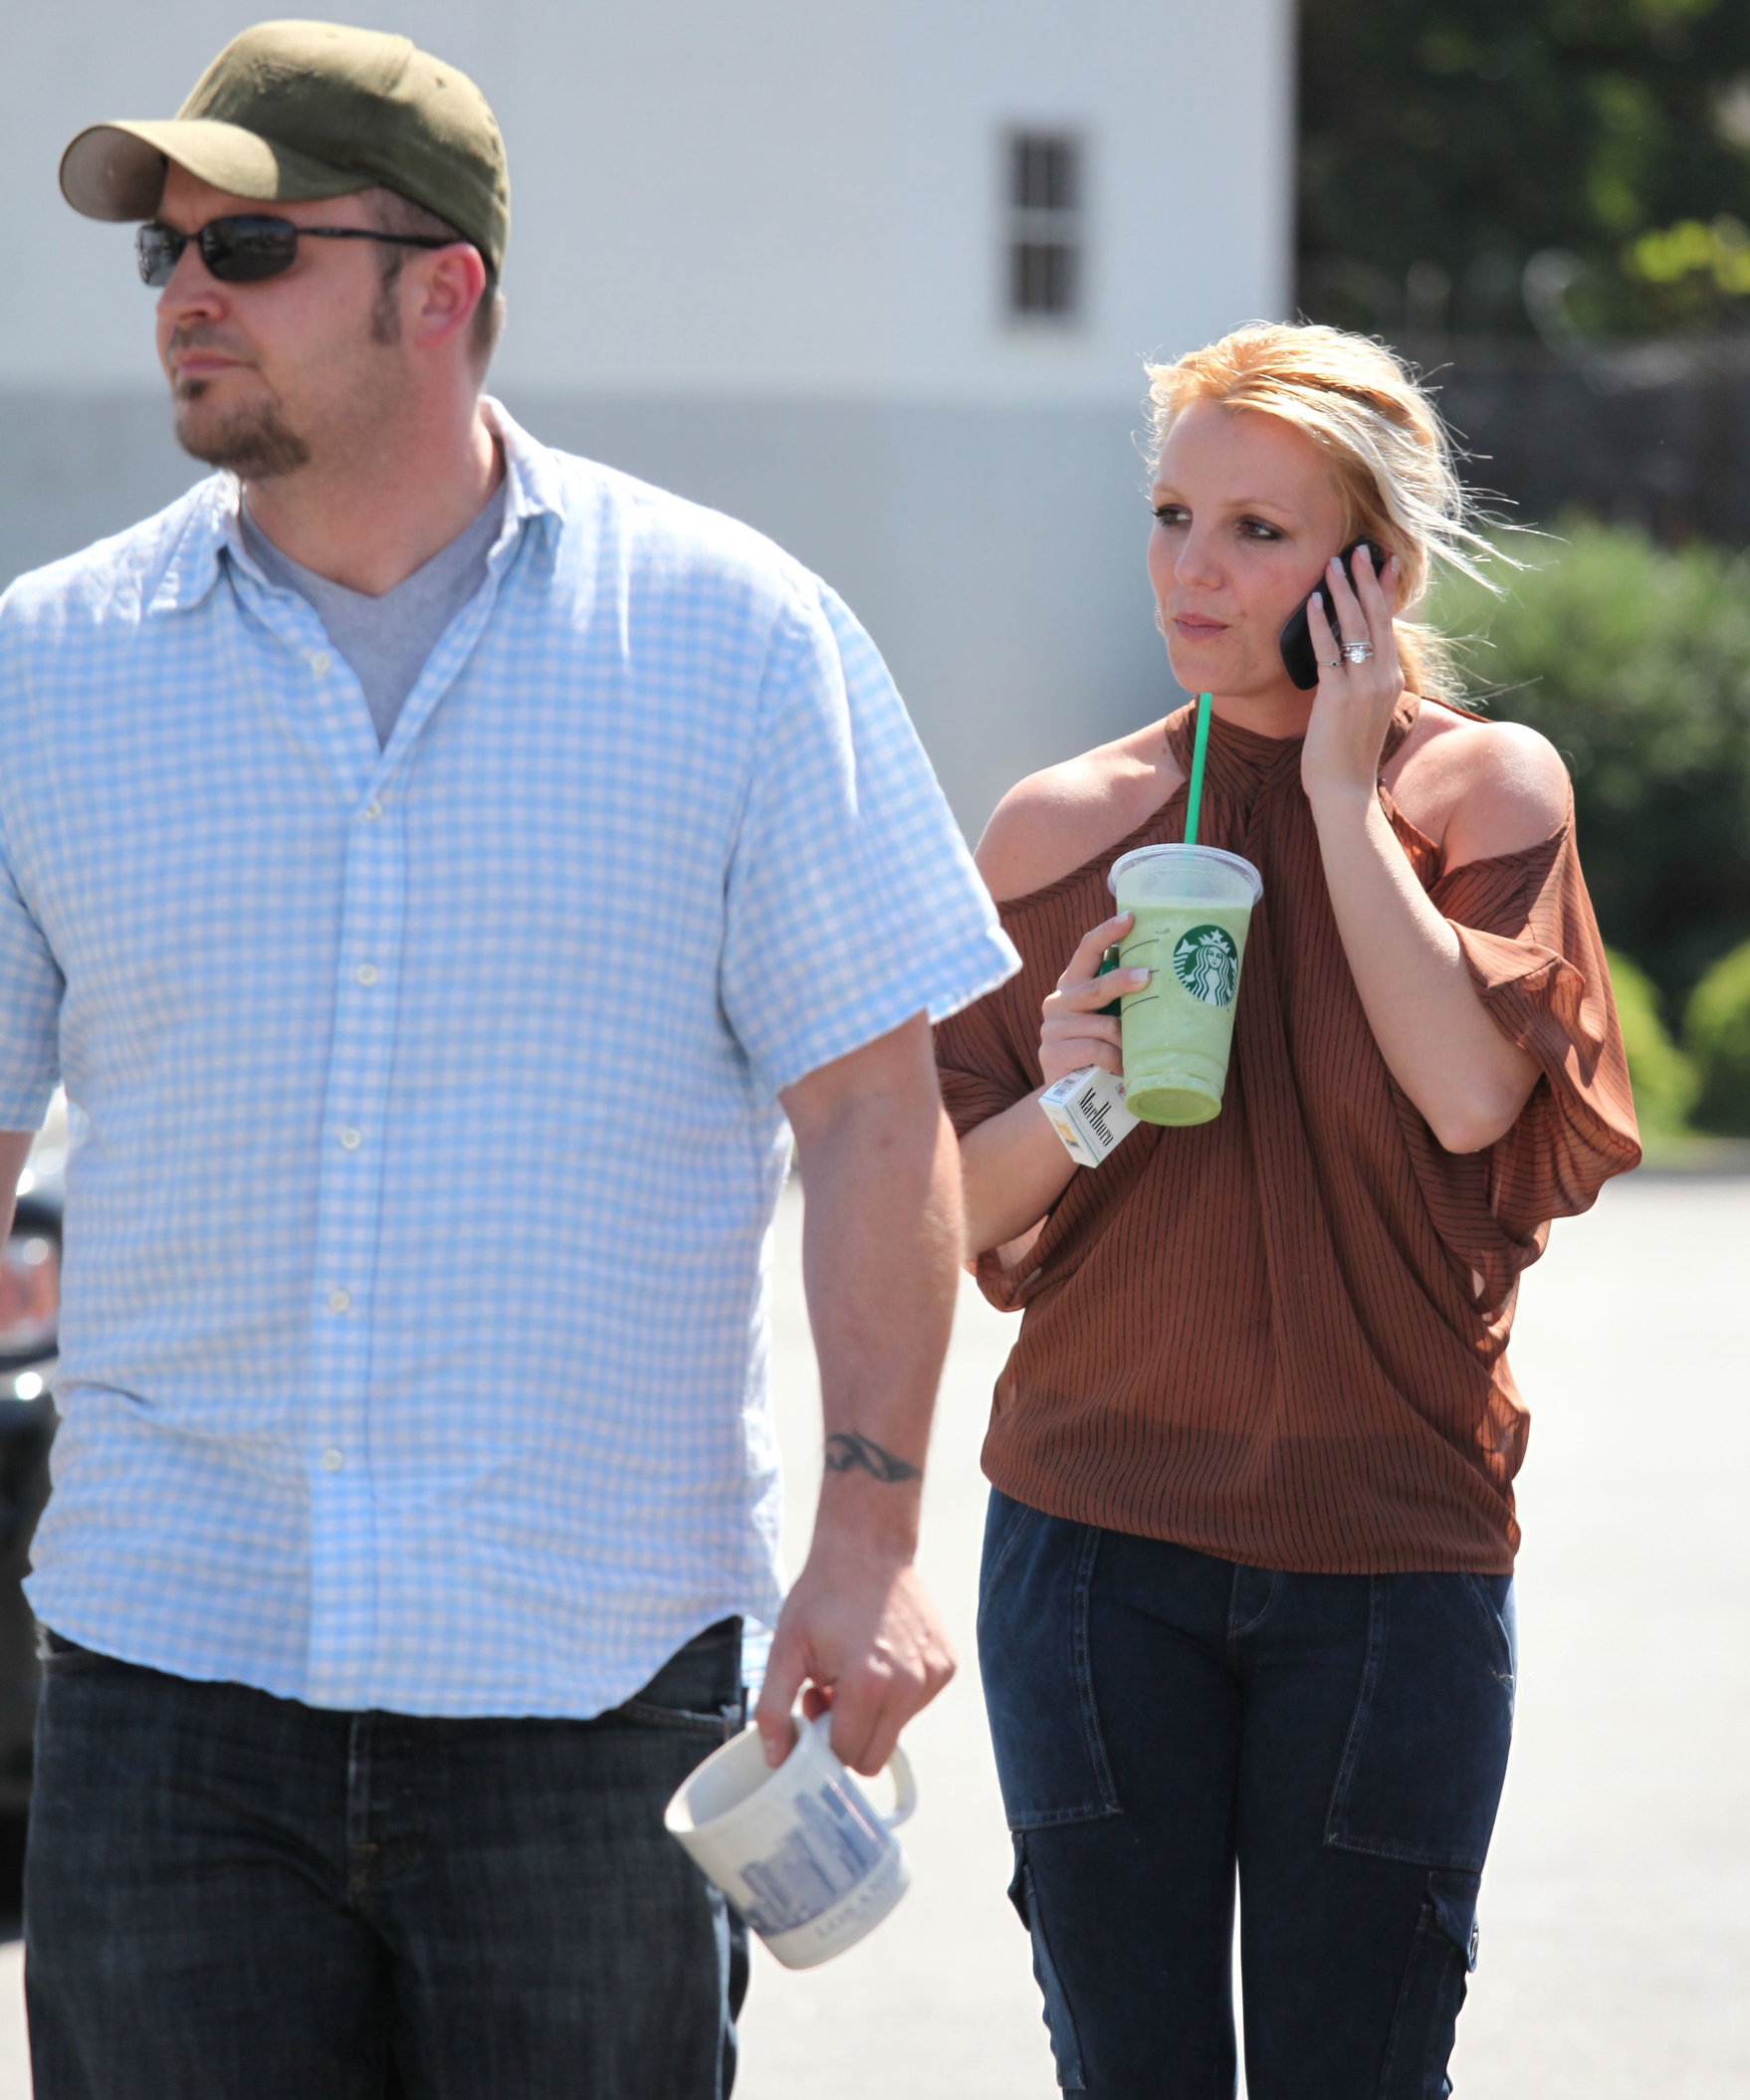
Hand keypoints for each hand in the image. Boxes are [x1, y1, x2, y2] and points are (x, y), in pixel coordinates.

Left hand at [754, 1532, 954, 1775]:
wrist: (867, 1548)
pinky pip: (916, 1706)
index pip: (846, 1756)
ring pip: (895, 1731)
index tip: (814, 1703)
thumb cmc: (823, 1596)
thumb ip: (774, 1709)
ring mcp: (933, 1675)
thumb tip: (776, 1759)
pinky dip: (895, 1694)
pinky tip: (878, 1657)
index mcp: (869, 1685)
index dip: (822, 1738)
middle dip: (847, 1734)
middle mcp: (910, 1685)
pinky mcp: (946, 1665)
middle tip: (829, 1692)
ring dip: (871, 1714)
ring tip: (852, 1670)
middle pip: (874, 1756)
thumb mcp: (784, 1650)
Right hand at [1039, 913, 1145, 1084]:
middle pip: (1094, 986)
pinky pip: (1095, 1050)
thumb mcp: (1113, 1022)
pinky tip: (1122, 1069)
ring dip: (1125, 1041)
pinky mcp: (1051, 1054)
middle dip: (1121, 981)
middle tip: (1146, 978)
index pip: (1087, 950)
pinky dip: (1115, 1060)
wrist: (1071, 1099)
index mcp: (1074, 985)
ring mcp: (1052, 1028)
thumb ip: (1125, 1003)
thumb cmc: (1103, 1054)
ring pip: (1102, 1026)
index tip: (1130, 918)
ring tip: (1136, 1054)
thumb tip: (1172, 982)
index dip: (1107, 932)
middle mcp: (1059, 1001)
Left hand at [1300, 544, 1404, 808]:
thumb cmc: (1346, 755)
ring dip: (1343, 592)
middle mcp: (1383, 677)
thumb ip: (1360, 683)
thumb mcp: (1362, 712)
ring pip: (1356, 627)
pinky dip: (1321, 623)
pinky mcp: (1339, 696)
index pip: (1389, 625)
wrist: (1345, 790)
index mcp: (1390, 679)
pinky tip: (1313, 602)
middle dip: (1366, 580)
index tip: (1382, 562)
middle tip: (1358, 549)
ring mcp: (1363, 686)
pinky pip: (1329, 650)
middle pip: (1377, 617)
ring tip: (1334, 563)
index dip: (1384, 591)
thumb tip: (1346, 659)